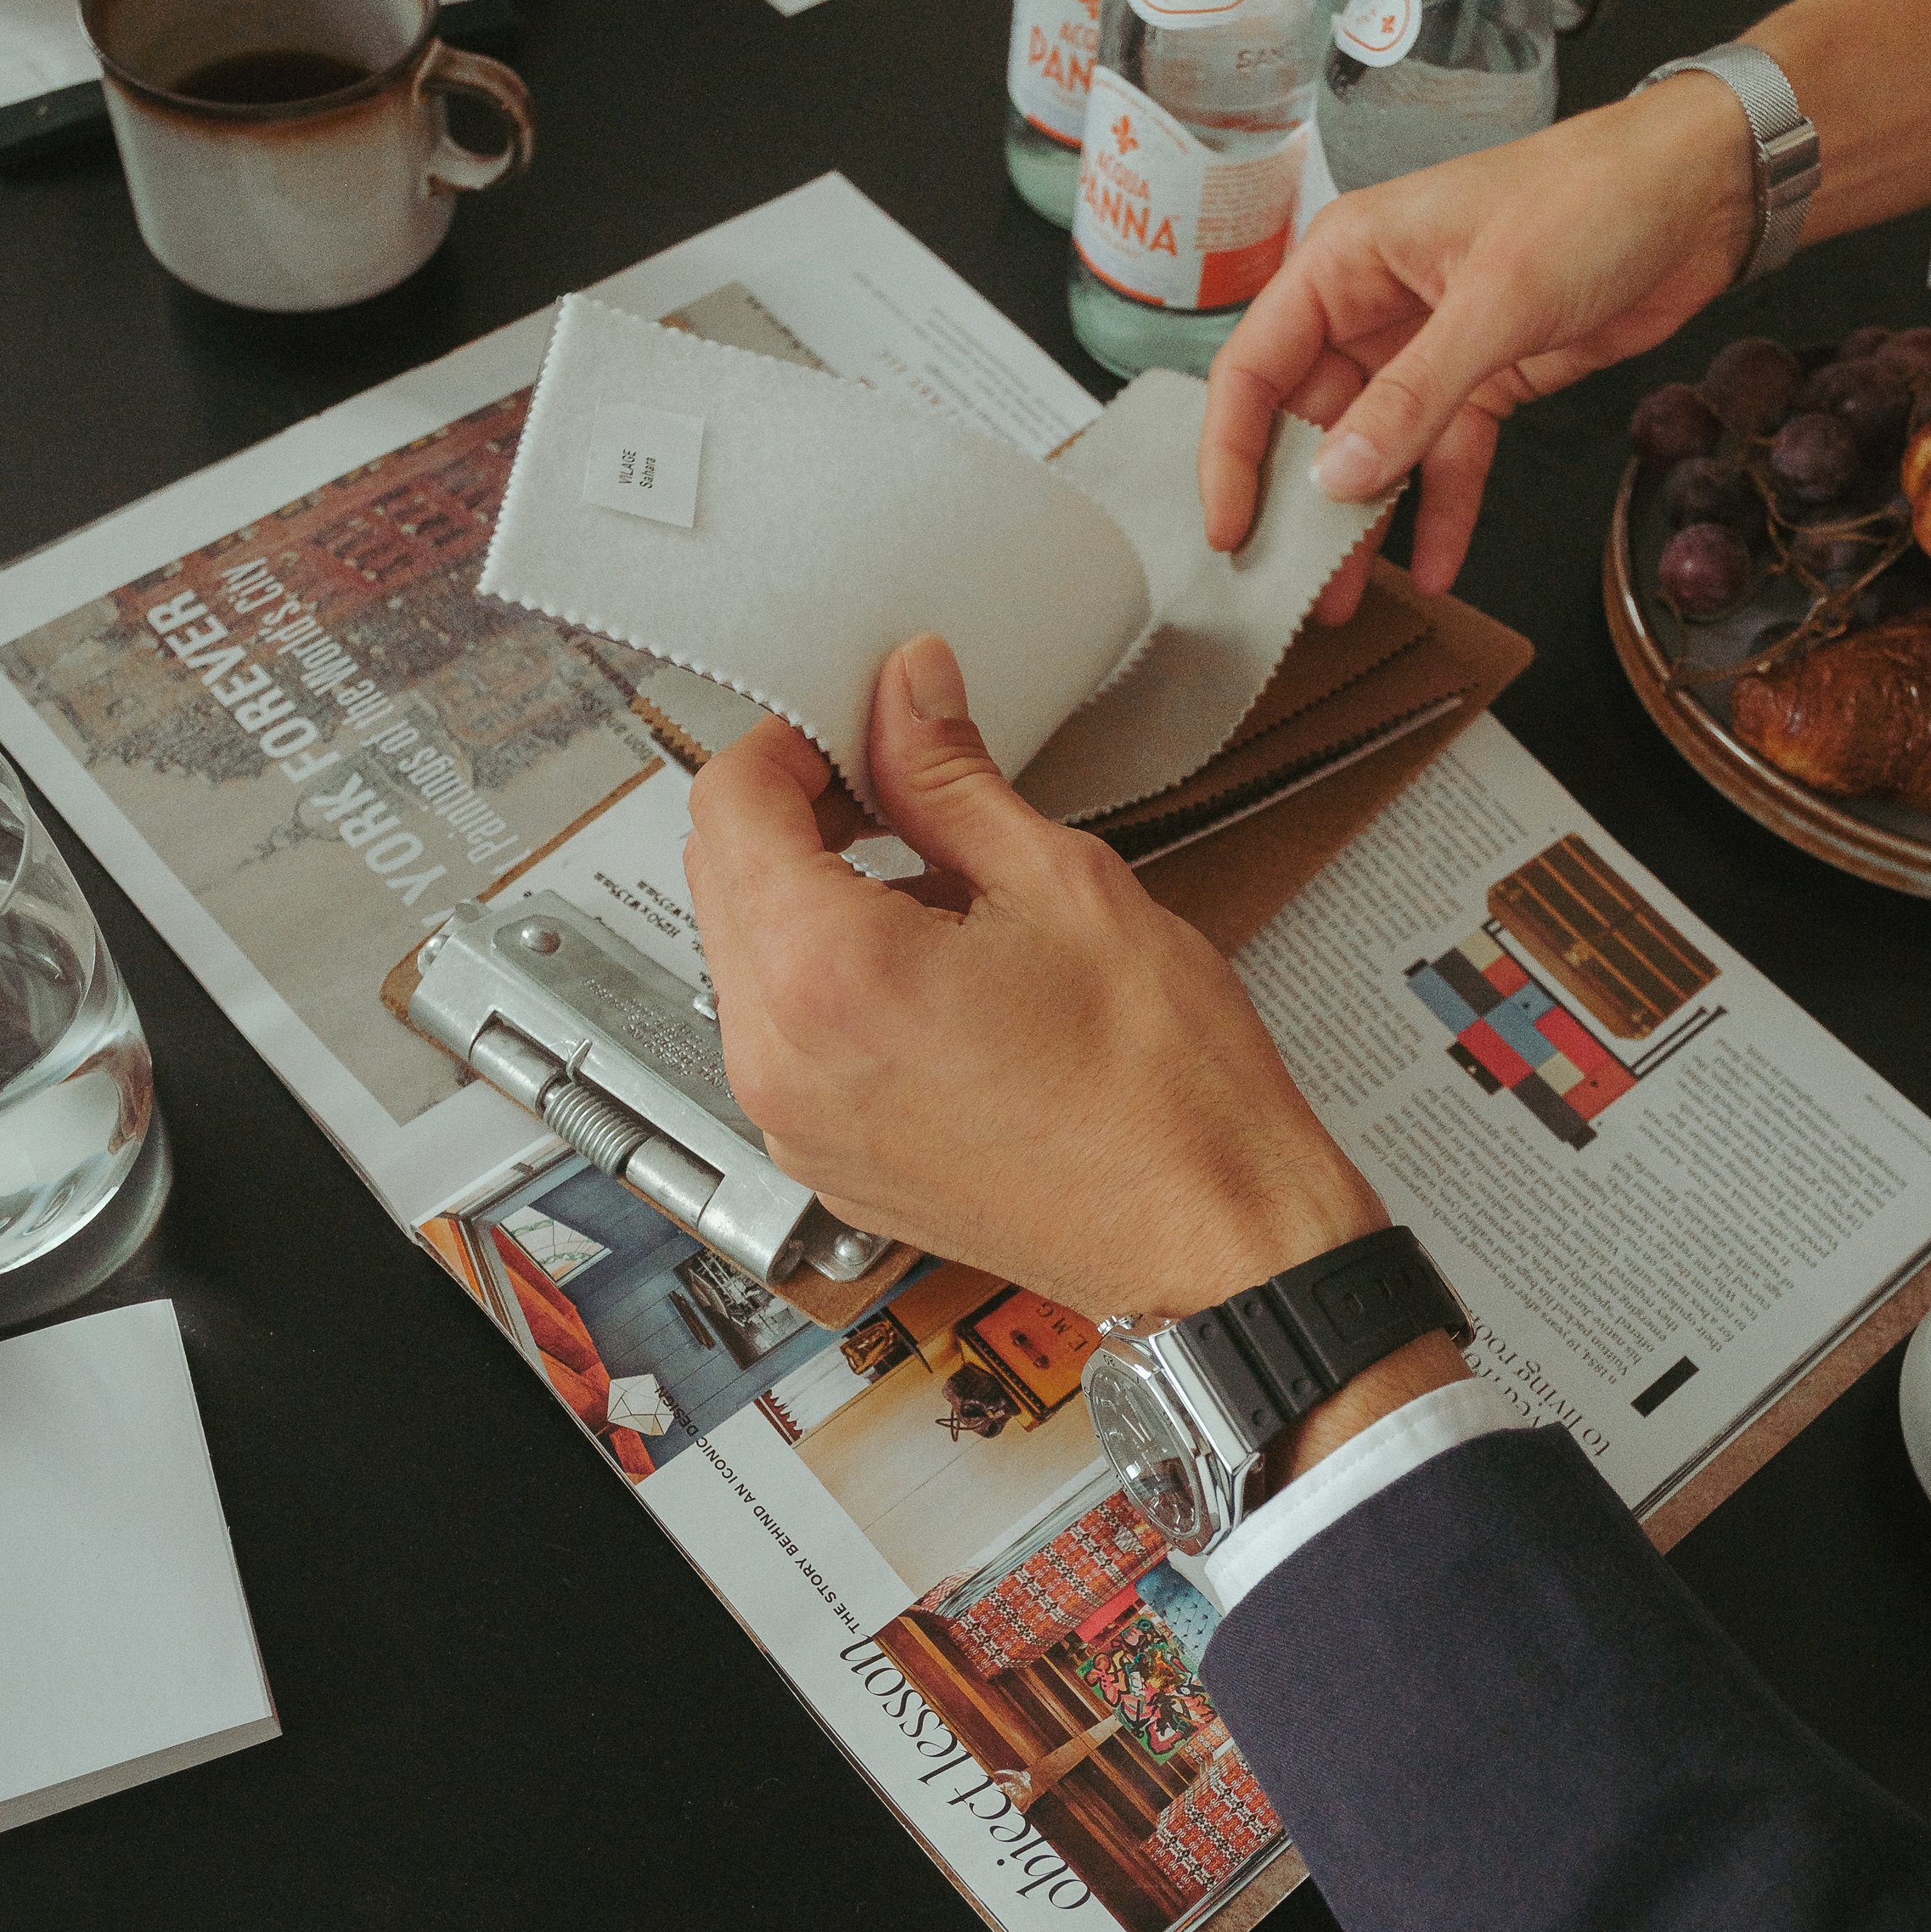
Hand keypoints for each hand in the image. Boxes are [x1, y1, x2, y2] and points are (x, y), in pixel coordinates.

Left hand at [683, 634, 1388, 1321]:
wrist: (1211, 1235)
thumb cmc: (1163, 1089)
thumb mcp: (1061, 884)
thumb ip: (950, 780)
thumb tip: (907, 696)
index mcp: (826, 977)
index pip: (728, 806)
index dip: (787, 743)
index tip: (851, 729)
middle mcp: (781, 1064)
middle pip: (719, 880)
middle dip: (792, 817)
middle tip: (894, 793)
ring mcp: (798, 1128)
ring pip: (744, 963)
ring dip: (808, 902)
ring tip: (932, 894)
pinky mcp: (828, 1167)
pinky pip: (784, 1044)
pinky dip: (827, 988)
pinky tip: (929, 976)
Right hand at [1201, 84, 1755, 603]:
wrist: (1702, 191)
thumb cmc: (1594, 197)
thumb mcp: (1497, 299)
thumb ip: (1413, 396)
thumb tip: (1339, 478)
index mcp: (1345, 261)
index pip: (1255, 368)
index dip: (1232, 455)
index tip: (1231, 530)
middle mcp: (1373, 306)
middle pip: (1306, 421)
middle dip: (1296, 506)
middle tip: (1286, 584)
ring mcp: (1429, 347)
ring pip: (1372, 451)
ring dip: (1362, 523)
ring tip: (1345, 600)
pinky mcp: (1485, 379)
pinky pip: (1445, 458)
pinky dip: (1440, 511)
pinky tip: (1432, 568)